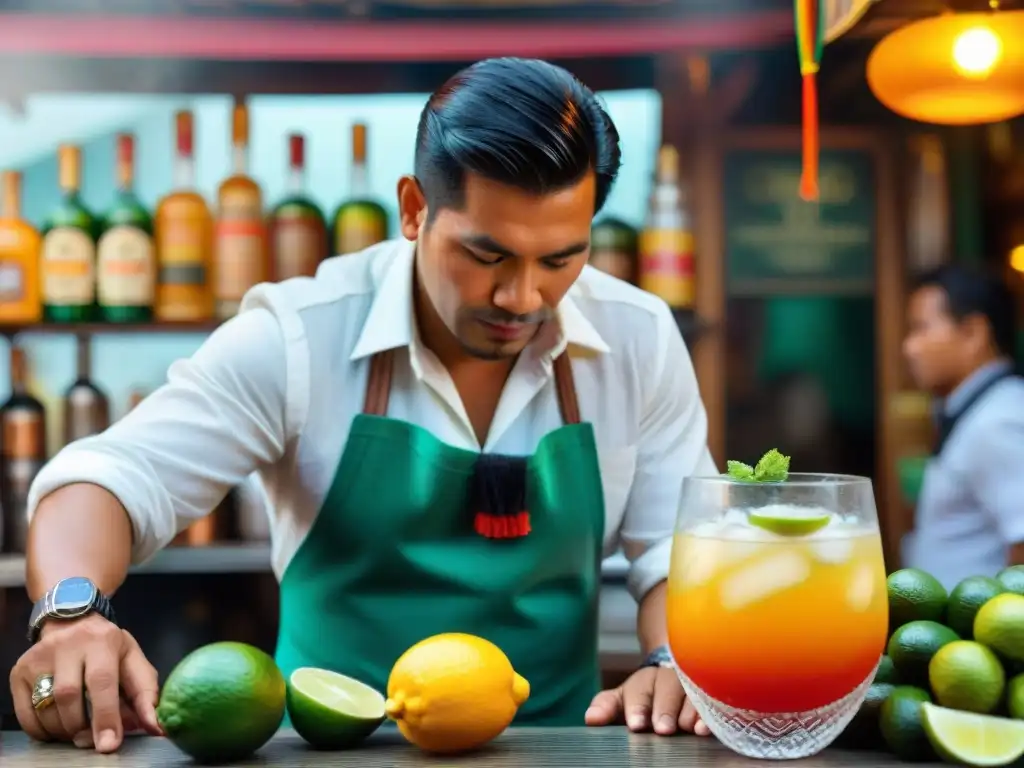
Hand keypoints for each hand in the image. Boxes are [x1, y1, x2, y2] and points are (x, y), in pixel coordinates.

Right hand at [9, 613, 162, 752]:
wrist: (71, 623)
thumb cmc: (108, 649)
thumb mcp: (133, 661)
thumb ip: (146, 694)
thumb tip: (157, 727)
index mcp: (102, 639)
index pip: (101, 681)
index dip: (106, 716)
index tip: (109, 744)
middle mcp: (67, 644)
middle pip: (69, 696)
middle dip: (82, 726)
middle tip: (92, 740)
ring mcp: (38, 657)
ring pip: (46, 706)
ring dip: (64, 730)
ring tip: (78, 731)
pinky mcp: (19, 671)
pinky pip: (26, 713)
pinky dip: (42, 730)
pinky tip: (57, 728)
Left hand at [584, 666, 710, 736]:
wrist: (675, 671)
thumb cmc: (645, 695)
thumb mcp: (624, 699)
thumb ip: (606, 707)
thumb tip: (590, 718)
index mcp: (645, 681)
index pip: (638, 692)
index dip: (637, 708)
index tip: (636, 725)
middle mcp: (670, 678)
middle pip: (667, 688)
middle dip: (665, 709)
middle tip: (662, 729)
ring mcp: (693, 684)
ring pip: (692, 692)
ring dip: (690, 712)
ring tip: (689, 729)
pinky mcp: (711, 693)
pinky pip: (714, 700)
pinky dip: (711, 714)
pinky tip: (707, 728)